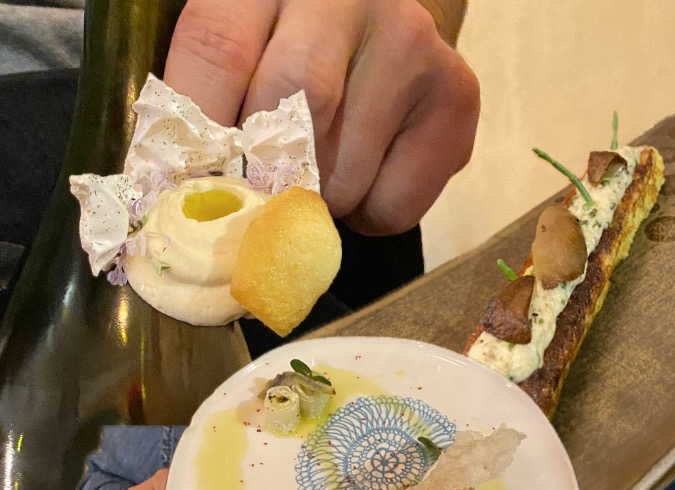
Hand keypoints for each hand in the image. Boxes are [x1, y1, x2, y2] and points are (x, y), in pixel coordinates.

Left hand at [165, 0, 479, 233]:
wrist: (378, 14)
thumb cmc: (285, 37)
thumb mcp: (235, 37)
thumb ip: (196, 98)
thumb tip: (156, 202)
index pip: (218, 48)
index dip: (190, 138)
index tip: (169, 199)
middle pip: (293, 110)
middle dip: (260, 182)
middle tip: (245, 212)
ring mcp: (411, 42)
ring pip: (343, 174)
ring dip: (312, 208)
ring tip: (309, 182)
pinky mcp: (455, 96)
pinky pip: (393, 204)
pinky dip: (364, 219)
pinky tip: (360, 178)